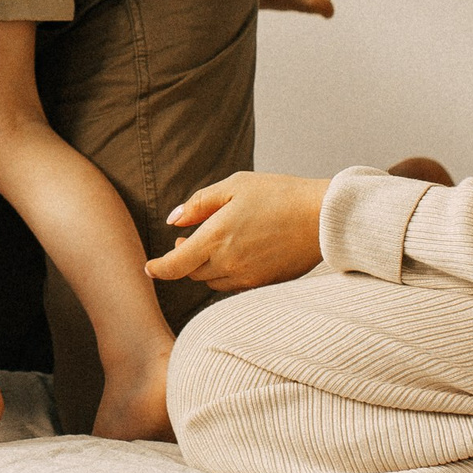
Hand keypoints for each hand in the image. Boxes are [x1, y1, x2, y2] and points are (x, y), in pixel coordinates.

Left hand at [144, 171, 326, 291]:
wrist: (324, 217)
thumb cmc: (279, 194)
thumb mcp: (234, 186)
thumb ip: (198, 204)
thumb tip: (174, 221)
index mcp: (215, 238)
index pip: (174, 266)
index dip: (157, 269)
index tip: (148, 268)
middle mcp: (229, 263)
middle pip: (192, 273)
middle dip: (183, 261)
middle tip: (185, 243)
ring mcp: (248, 277)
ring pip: (212, 282)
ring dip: (204, 268)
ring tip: (213, 246)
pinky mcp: (265, 283)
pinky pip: (234, 286)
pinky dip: (226, 274)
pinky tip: (236, 255)